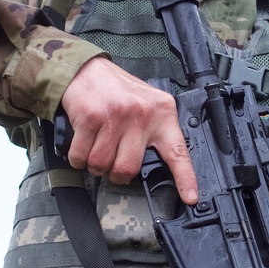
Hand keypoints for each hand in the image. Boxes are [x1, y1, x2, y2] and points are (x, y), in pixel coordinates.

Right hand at [60, 57, 197, 204]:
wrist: (86, 70)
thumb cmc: (118, 91)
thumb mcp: (148, 104)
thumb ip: (156, 130)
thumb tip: (159, 165)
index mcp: (162, 113)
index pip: (178, 151)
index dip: (185, 178)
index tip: (191, 197)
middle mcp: (141, 114)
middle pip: (129, 168)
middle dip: (117, 174)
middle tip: (114, 165)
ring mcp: (115, 116)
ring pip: (102, 165)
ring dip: (96, 165)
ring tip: (98, 149)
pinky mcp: (90, 117)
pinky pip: (81, 156)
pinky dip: (78, 159)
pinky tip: (83, 145)